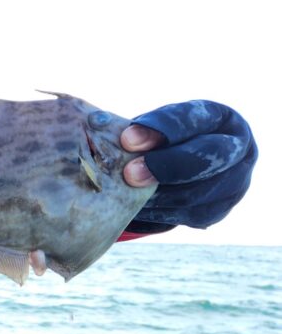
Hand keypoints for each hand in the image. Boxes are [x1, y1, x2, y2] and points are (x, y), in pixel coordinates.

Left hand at [120, 101, 256, 230]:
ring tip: (123, 195)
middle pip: (208, 157)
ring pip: (196, 193)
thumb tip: (96, 125)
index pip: (193, 118)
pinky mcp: (219, 210)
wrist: (177, 167)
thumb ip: (134, 130)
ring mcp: (234, 182)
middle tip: (129, 174)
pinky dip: (159, 213)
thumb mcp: (152, 127)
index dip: (161, 128)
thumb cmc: (158, 140)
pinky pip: (188, 216)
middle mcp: (237, 148)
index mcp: (219, 117)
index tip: (127, 139)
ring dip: (157, 195)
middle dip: (165, 165)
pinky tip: (134, 210)